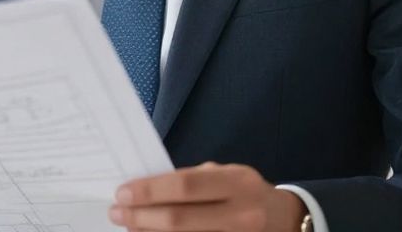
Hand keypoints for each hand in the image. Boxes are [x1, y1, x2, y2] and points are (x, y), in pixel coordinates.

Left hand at [109, 162, 306, 230]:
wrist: (285, 220)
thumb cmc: (243, 193)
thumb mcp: (225, 176)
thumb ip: (191, 182)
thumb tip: (143, 191)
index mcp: (237, 182)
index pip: (185, 186)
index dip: (150, 191)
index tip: (122, 193)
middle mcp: (243, 213)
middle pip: (181, 219)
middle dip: (142, 217)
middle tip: (116, 213)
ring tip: (130, 226)